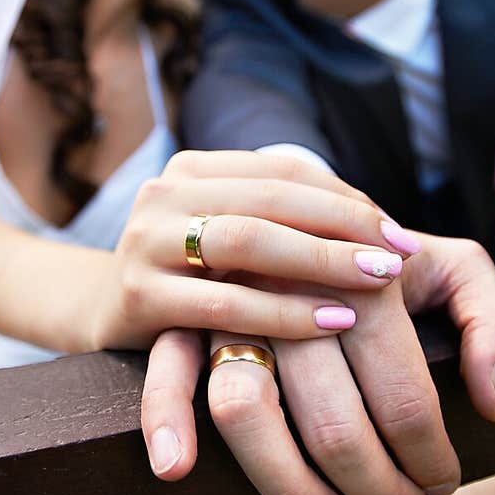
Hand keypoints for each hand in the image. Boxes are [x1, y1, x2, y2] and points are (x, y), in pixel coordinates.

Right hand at [91, 148, 419, 352]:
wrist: (96, 316)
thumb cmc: (189, 281)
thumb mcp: (229, 239)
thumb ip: (284, 223)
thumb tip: (382, 229)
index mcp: (193, 170)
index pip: (284, 171)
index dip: (347, 199)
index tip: (399, 234)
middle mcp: (164, 194)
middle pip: (269, 200)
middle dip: (343, 227)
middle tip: (398, 257)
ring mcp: (144, 242)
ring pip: (246, 242)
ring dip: (320, 262)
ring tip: (376, 283)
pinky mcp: (137, 296)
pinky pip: (223, 304)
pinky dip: (284, 314)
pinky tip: (332, 323)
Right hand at [140, 232, 494, 494]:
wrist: (295, 213)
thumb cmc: (381, 256)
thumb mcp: (455, 268)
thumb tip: (491, 403)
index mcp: (364, 268)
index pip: (404, 393)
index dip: (430, 455)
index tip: (445, 480)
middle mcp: (291, 281)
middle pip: (332, 420)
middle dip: (376, 486)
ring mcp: (230, 298)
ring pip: (247, 410)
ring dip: (289, 485)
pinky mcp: (181, 314)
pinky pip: (166, 370)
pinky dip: (166, 418)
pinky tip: (176, 470)